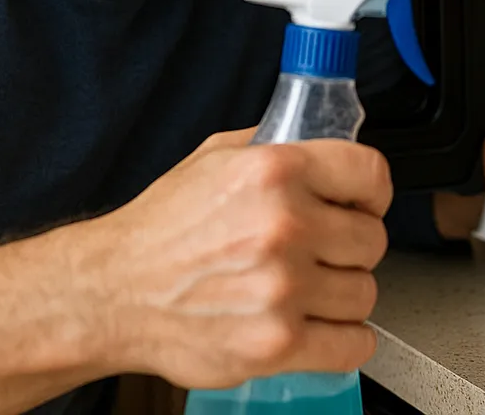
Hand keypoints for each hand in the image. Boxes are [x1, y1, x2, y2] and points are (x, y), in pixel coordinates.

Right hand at [75, 128, 392, 389]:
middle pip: (373, 239)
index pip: (372, 174)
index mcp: (274, 171)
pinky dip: (346, 341)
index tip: (363, 205)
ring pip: (365, 293)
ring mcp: (282, 288)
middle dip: (352, 246)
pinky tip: (323, 327)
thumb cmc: (160, 229)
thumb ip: (275, 145)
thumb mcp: (215, 158)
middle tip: (323, 251)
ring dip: (344, 294)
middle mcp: (284, 226)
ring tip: (311, 290)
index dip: (371, 192)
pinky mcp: (275, 343)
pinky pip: (352, 346)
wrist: (112, 292)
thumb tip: (322, 138)